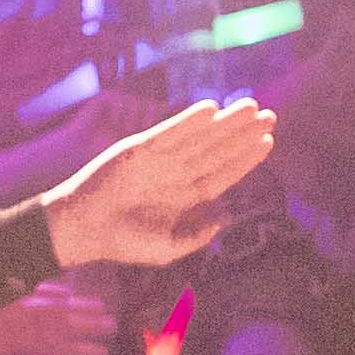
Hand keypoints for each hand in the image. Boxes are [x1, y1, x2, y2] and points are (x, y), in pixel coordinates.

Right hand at [41, 97, 279, 270]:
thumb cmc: (123, 242)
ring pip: (199, 137)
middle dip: (242, 133)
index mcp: (185, 196)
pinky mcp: (139, 148)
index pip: (222, 173)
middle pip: (216, 150)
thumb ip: (198, 234)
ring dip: (224, 122)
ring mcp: (159, 159)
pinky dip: (189, 120)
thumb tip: (229, 217)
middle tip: (270, 115)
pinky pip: (169, 132)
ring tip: (250, 106)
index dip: (245, 158)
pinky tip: (210, 109)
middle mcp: (176, 174)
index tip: (267, 141)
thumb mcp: (167, 248)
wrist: (83, 229)